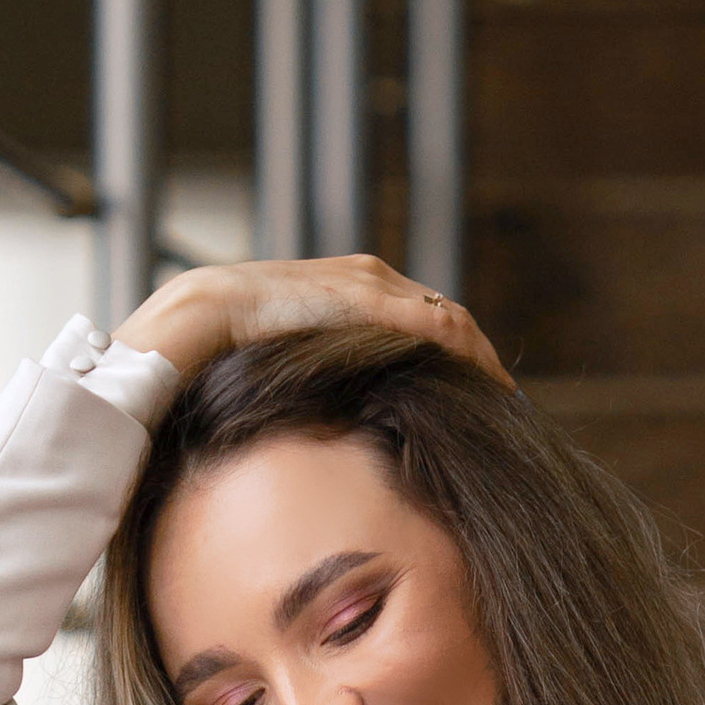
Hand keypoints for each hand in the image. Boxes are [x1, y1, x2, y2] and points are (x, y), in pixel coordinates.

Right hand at [113, 253, 509, 390]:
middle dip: (475, 358)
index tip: (475, 392)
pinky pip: (431, 325)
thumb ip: (317, 378)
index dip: (453, 355)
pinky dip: (464, 353)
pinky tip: (484, 383)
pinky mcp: (366, 299)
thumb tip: (329, 426)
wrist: (201, 316)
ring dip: (478, 360)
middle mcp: (367, 278)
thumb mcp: (286, 365)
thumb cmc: (227, 348)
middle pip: (443, 316)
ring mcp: (368, 285)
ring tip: (502, 399)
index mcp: (350, 289)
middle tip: (503, 400)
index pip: (419, 320)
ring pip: (447, 318)